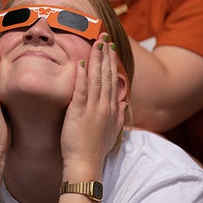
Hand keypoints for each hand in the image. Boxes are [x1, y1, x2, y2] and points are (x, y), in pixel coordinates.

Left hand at [60, 34, 125, 171]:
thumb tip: (123, 104)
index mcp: (111, 108)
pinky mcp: (78, 112)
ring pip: (96, 79)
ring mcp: (92, 108)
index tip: (110, 49)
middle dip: (105, 55)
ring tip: (96, 44)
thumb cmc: (96, 150)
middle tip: (104, 37)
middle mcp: (104, 105)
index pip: (112, 80)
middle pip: (106, 75)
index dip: (111, 63)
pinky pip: (81, 90)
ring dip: (96, 60)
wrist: (86, 164)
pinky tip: (82, 63)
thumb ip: (118, 116)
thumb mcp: (112, 132)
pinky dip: (82, 76)